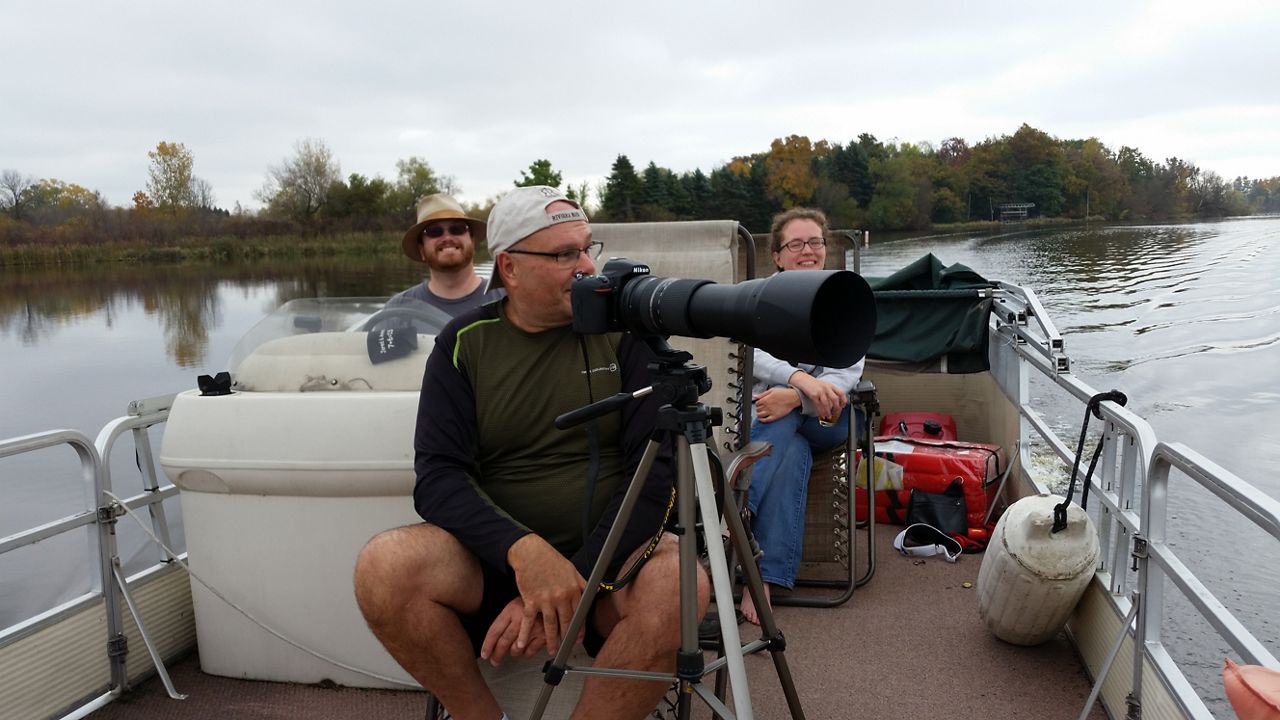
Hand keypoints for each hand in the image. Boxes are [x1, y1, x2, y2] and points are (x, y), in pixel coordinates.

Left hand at [480, 597, 552, 665]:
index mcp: (511, 610)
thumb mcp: (516, 605)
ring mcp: (533, 627)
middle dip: (497, 654)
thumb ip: (505, 621)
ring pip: (517, 648)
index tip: (484, 654)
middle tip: (494, 661)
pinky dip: (526, 653)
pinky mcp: (544, 635)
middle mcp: (521, 618)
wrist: (552, 598)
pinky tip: (526, 650)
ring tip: (513, 652)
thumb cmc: (532, 603)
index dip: (487, 645)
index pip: (495, 631)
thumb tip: (494, 639)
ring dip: (513, 653)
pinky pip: (530, 651)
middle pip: (504, 641)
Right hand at [506, 535, 587, 655]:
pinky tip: (522, 643)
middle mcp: (561, 596)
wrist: (531, 553)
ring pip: (550, 625)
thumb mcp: (572, 570)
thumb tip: (597, 589)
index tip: (579, 638)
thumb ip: (583, 583)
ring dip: (551, 641)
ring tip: (552, 650)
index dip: (579, 628)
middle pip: (566, 623)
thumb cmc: (550, 560)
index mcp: (573, 589)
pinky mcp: (531, 600)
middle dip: (567, 638)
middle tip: (567, 648)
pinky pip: (529, 621)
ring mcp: (546, 600)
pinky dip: (525, 634)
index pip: (578, 614)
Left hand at [754, 386, 799, 422]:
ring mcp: (771, 412)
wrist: (792, 398)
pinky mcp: (775, 416)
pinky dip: (762, 420)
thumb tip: (755, 396)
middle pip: (757, 409)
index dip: (758, 403)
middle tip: (761, 408)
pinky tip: (762, 419)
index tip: (760, 403)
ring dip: (759, 414)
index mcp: (765, 399)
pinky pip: (766, 420)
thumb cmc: (783, 393)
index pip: (757, 403)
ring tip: (761, 413)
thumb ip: (762, 394)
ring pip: (760, 415)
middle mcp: (767, 406)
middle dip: (758, 408)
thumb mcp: (772, 390)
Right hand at [789, 372, 846, 419]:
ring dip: (828, 412)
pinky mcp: (814, 395)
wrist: (804, 380)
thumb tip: (836, 402)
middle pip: (835, 399)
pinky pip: (818, 405)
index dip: (843, 400)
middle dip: (836, 408)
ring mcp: (820, 391)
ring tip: (828, 416)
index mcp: (831, 385)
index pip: (841, 393)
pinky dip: (821, 411)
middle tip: (836, 413)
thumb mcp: (825, 385)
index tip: (843, 406)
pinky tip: (822, 414)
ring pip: (826, 404)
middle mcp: (826, 388)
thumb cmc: (814, 384)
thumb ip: (831, 391)